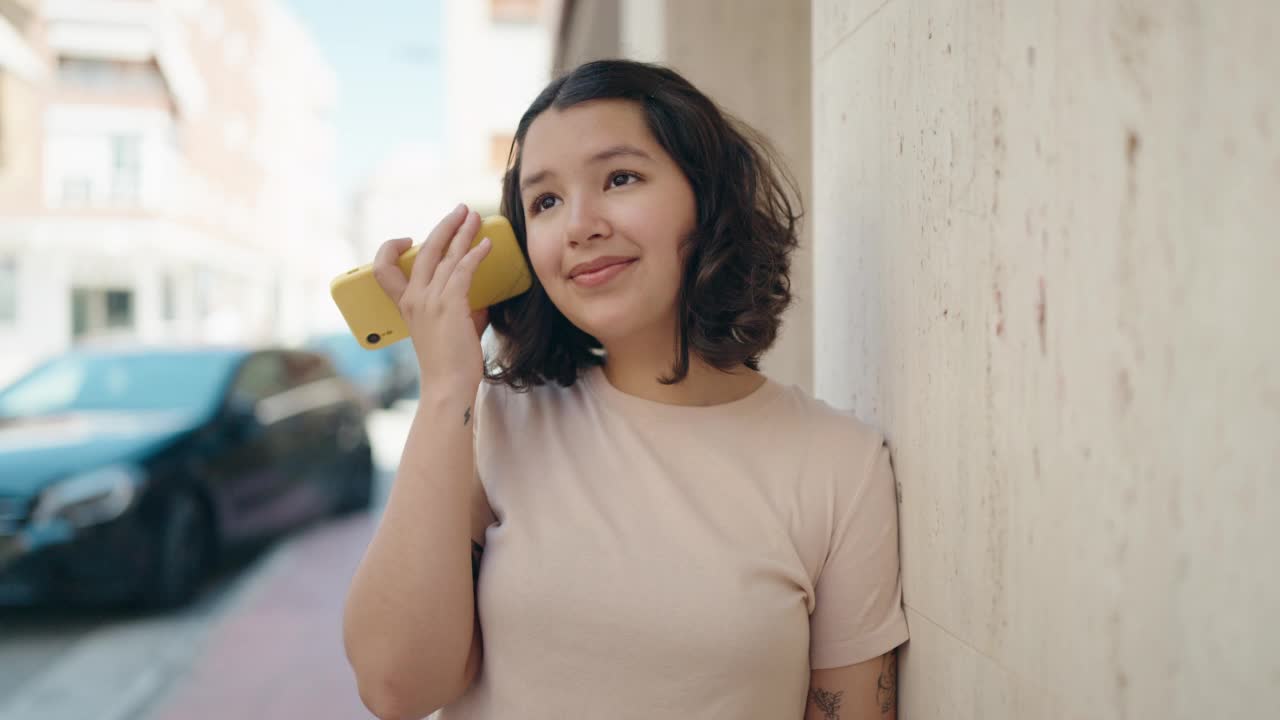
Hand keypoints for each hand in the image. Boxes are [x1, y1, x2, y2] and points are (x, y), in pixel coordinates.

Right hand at [372, 204, 493, 392]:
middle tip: (461, 210)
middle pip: (424, 250)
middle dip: (445, 226)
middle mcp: (414, 299)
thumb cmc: (450, 363)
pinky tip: (487, 245)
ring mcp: (430, 301)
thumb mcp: (448, 327)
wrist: (448, 386)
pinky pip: (463, 270)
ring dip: (464, 233)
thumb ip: (460, 307)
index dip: (391, 249)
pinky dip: (476, 254)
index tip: (412, 239)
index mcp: (405, 305)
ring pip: (446, 255)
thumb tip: (480, 294)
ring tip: (477, 217)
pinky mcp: (450, 305)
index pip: (384, 269)